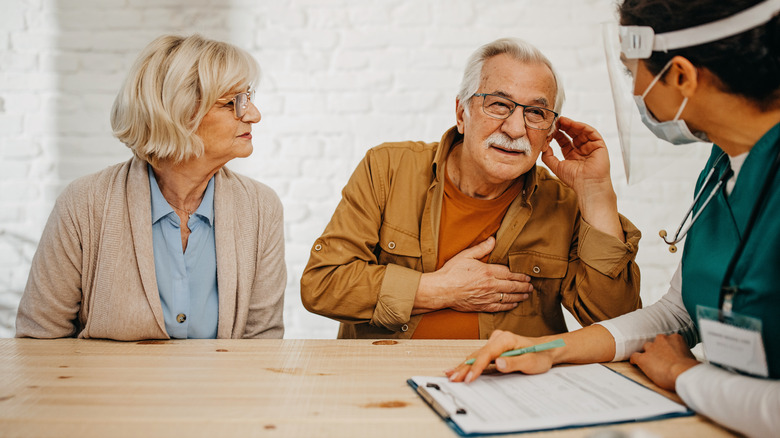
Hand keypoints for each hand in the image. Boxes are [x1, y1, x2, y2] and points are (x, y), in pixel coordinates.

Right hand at [415, 237, 533, 312]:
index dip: (519, 275)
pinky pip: (500, 307)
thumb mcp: (465, 255)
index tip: (527, 276)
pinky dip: (509, 306)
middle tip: (531, 286)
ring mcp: (487, 297)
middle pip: (512, 286)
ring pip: (508, 297)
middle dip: (523, 286)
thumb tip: (493, 240)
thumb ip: (481, 248)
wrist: (441, 290)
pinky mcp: (482, 306)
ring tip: (527, 295)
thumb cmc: (451, 272)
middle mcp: (490, 285)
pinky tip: (514, 304)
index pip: (509, 273)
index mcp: (487, 271)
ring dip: (520, 296)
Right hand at [445, 330, 553, 382]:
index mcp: (506, 339)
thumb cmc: (540, 355)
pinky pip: (479, 356)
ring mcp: (494, 342)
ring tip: (451, 375)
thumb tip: (498, 363)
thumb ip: (514, 363)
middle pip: (478, 354)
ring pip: (476, 355)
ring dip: (464, 366)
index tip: (469, 378)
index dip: (476, 367)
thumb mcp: (531, 362)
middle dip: (465, 367)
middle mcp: (497, 338)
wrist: (547, 350)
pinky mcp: (493, 348)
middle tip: (453, 378)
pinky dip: (469, 364)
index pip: (487, 353)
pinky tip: (458, 369)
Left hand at [542, 116, 611, 190]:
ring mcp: (591, 147)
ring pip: (581, 131)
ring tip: (562, 120)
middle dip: (564, 127)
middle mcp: (581, 150)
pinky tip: (573, 123)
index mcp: (572, 155)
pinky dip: (582, 126)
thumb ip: (548, 156)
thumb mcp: (556, 166)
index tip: (550, 128)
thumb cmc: (574, 179)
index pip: (564, 141)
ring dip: (572, 124)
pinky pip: (591, 132)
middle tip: (556, 121)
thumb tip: (544, 146)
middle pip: (572, 134)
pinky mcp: (599, 145)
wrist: (588, 185)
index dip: (557, 133)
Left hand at [629, 334, 700, 390]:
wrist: (682, 372)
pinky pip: (635, 356)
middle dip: (657, 350)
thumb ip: (683, 353)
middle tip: (660, 359)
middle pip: (656, 343)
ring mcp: (651, 348)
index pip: (668, 340)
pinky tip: (635, 363)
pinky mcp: (643, 358)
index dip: (667, 348)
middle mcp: (662, 340)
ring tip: (649, 362)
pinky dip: (634, 360)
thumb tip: (683, 359)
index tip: (668, 354)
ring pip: (646, 348)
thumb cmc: (690, 368)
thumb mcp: (691, 356)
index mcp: (675, 338)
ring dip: (647, 354)